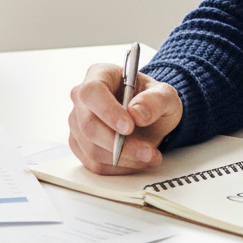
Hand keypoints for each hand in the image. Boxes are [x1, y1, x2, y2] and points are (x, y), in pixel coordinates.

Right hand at [68, 62, 182, 173]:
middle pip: (88, 125)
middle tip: (147, 151)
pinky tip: (136, 160)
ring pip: (91, 149)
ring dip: (123, 159)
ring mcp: (78, 123)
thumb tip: (137, 114)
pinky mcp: (80, 145)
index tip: (129, 127)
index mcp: (99, 75)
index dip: (107, 111)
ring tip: (149, 156)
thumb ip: (154, 101)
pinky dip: (118, 167)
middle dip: (119, 144)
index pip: (92, 92)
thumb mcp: (165, 95)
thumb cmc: (151, 100)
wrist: (149, 116)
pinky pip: (94, 164)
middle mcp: (82, 98)